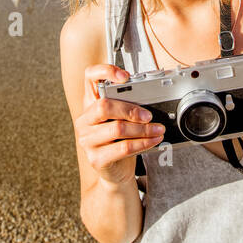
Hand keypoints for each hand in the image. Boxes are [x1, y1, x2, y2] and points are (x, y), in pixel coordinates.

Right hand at [73, 63, 165, 184]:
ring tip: (157, 129)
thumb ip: (127, 106)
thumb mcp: (120, 119)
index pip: (89, 77)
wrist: (114, 171)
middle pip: (104, 106)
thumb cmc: (118, 140)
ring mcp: (87, 140)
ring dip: (143, 129)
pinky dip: (143, 143)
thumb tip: (150, 99)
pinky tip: (153, 141)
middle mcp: (84, 120)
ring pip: (117, 128)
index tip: (125, 76)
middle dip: (131, 109)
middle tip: (149, 115)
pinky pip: (123, 148)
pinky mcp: (96, 158)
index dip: (105, 72)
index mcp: (89, 103)